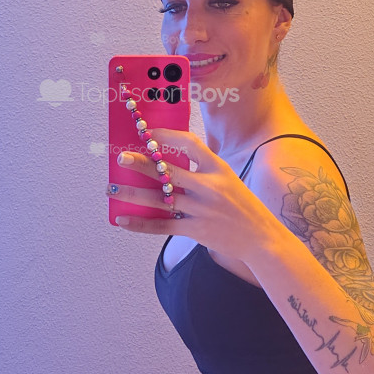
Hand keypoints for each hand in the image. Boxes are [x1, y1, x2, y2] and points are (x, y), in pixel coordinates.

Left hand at [108, 128, 272, 262]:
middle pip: (169, 171)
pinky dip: (140, 223)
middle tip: (121, 158)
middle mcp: (209, 186)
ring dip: (132, 194)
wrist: (262, 239)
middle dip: (142, 164)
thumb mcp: (229, 179)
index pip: (190, 144)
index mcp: (218, 168)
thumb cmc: (243, 207)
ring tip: (111, 189)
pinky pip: (162, 226)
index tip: (149, 134)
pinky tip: (123, 220)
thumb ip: (204, 169)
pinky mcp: (196, 230)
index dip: (167, 136)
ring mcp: (202, 209)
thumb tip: (171, 159)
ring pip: (160, 199)